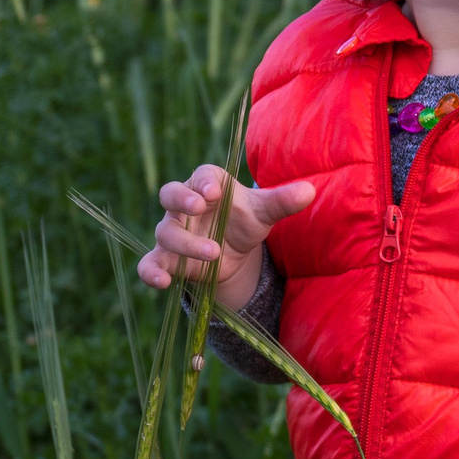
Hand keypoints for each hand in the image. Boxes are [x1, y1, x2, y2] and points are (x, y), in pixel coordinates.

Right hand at [136, 165, 315, 312]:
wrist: (233, 250)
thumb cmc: (245, 220)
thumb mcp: (265, 212)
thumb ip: (283, 201)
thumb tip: (310, 191)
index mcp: (208, 184)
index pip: (202, 176)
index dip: (205, 182)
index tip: (214, 192)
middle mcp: (184, 205)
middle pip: (170, 195)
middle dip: (182, 200)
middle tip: (199, 206)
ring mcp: (173, 231)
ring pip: (166, 232)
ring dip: (187, 243)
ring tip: (215, 254)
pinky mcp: (167, 258)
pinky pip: (149, 263)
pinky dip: (151, 272)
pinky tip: (162, 283)